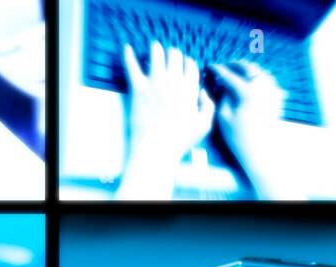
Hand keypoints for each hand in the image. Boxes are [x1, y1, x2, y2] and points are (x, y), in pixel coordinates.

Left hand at [116, 41, 213, 199]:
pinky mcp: (137, 88)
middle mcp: (173, 81)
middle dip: (173, 54)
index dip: (188, 63)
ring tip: (154, 49)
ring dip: (156, 49)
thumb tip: (203, 93)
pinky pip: (131, 66)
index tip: (184, 66)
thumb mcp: (204, 126)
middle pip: (174, 55)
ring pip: (156, 53)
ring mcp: (154, 83)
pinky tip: (127, 48)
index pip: (190, 65)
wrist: (157, 149)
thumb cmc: (180, 140)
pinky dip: (128, 55)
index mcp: (190, 89)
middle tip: (169, 56)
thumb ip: (209, 106)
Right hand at [209, 61, 304, 199]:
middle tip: (224, 68)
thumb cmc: (238, 137)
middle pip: (247, 68)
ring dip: (247, 70)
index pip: (229, 75)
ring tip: (236, 73)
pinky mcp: (277, 99)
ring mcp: (272, 92)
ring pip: (259, 72)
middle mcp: (263, 88)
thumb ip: (223, 94)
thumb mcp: (223, 115)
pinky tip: (249, 82)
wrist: (261, 152)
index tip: (210, 67)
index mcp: (248, 92)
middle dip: (233, 66)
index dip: (218, 70)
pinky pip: (268, 81)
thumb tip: (223, 82)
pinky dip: (258, 78)